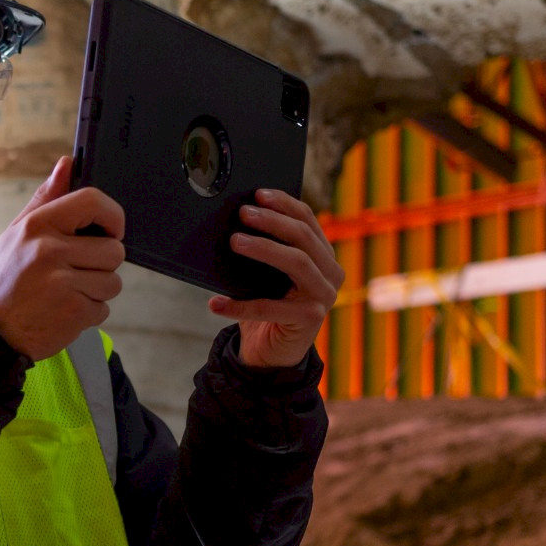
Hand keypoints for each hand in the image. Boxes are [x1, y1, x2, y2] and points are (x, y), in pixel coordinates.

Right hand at [0, 157, 126, 360]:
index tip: (110, 230)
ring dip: (97, 290)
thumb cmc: (7, 278)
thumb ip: (47, 198)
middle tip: (77, 272)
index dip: (113, 216)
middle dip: (103, 264)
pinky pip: (104, 308)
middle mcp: (51, 250)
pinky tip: (64, 310)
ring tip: (67, 293)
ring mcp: (63, 283)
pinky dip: (89, 312)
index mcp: (39, 225)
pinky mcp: (74, 311)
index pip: (93, 200)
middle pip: (114, 249)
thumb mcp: (18, 232)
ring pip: (113, 281)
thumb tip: (68, 164)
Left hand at [209, 188, 343, 369]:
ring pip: (297, 263)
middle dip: (272, 222)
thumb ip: (264, 248)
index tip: (258, 193)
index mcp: (323, 256)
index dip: (284, 204)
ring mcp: (323, 297)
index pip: (308, 221)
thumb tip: (236, 219)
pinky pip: (270, 307)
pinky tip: (215, 303)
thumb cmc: (268, 303)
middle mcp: (330, 274)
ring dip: (264, 249)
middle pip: (304, 238)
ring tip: (234, 242)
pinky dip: (239, 305)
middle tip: (243, 213)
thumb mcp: (267, 273)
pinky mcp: (310, 320)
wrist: (272, 352)